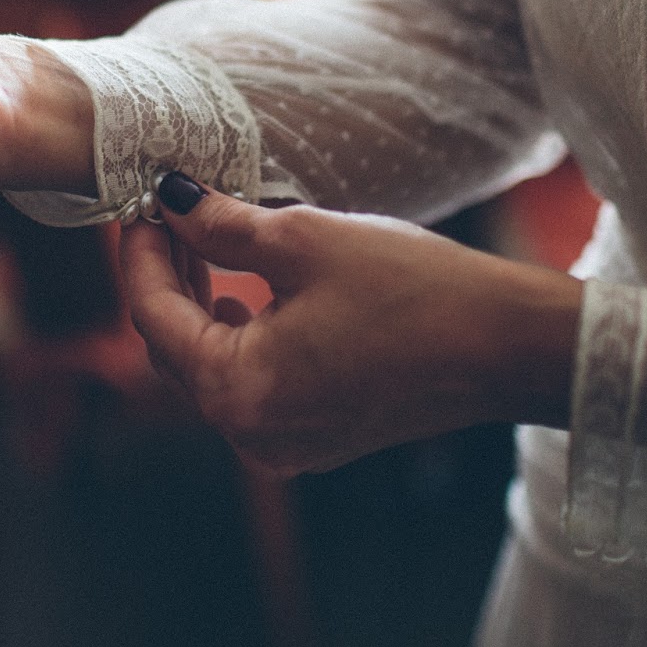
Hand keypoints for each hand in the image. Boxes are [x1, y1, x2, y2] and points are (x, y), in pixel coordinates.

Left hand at [119, 174, 581, 476]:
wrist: (507, 346)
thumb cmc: (413, 291)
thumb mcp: (305, 240)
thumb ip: (223, 226)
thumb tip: (172, 201)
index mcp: (238, 391)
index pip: (153, 317)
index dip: (140, 255)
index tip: (140, 205)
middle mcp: (253, 435)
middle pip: (176, 350)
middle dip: (167, 280)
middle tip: (169, 216)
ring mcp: (287, 445)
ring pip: (213, 369)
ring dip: (201, 306)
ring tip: (205, 243)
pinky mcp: (319, 438)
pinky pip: (253, 386)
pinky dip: (239, 336)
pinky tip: (248, 292)